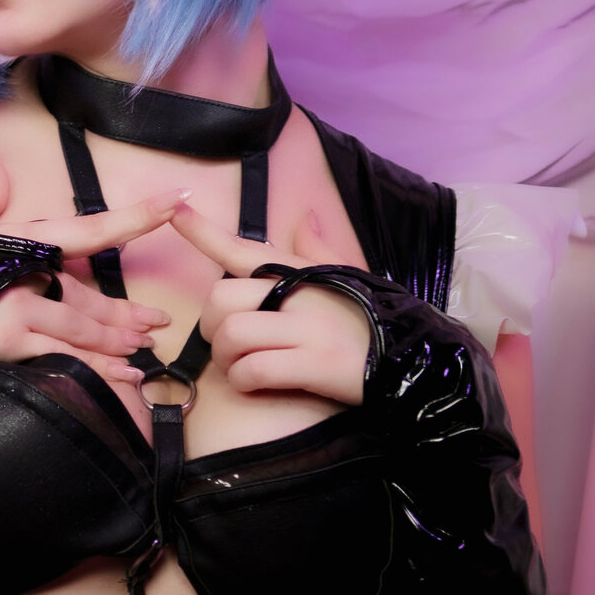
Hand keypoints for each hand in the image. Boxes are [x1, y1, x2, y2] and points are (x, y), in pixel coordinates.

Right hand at [0, 155, 177, 390]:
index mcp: (23, 239)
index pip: (93, 228)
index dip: (138, 215)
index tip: (176, 201)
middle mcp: (28, 272)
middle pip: (92, 297)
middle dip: (127, 313)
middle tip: (156, 322)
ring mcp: (20, 309)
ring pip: (85, 330)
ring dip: (118, 343)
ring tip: (142, 349)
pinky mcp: (9, 342)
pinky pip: (66, 358)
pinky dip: (98, 370)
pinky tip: (123, 377)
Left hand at [169, 200, 370, 404]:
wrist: (419, 361)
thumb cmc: (373, 319)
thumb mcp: (350, 277)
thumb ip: (319, 249)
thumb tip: (306, 216)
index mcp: (302, 271)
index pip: (243, 248)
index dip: (203, 231)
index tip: (176, 210)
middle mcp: (302, 293)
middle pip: (221, 298)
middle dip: (211, 328)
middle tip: (228, 345)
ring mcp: (309, 328)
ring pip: (232, 334)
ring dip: (226, 359)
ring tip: (245, 368)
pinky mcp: (316, 364)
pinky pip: (254, 369)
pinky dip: (245, 382)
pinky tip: (258, 384)